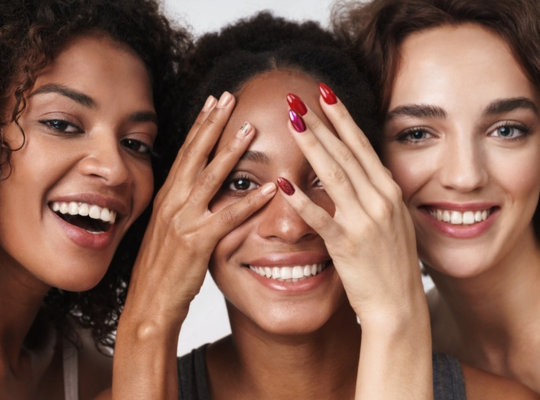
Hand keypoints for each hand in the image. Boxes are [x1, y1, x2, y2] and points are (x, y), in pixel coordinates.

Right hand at [124, 91, 276, 329]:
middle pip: (195, 155)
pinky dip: (249, 202)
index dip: (200, 126)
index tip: (213, 102)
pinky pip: (228, 216)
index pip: (185, 153)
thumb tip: (200, 191)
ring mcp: (183, 221)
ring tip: (250, 128)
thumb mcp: (168, 231)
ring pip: (211, 178)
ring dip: (231, 151)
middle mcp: (172, 204)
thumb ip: (183, 207)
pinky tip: (268, 188)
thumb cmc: (162, 269)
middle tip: (229, 97)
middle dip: (213, 123)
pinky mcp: (197, 242)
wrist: (149, 303)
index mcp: (166, 198)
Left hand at [281, 87, 423, 326]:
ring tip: (291, 122)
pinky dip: (302, 200)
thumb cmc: (392, 263)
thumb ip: (376, 194)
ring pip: (334, 175)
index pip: (361, 146)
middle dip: (320, 122)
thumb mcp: (393, 220)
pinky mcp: (348, 245)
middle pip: (345, 152)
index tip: (325, 93)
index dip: (341, 117)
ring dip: (312, 146)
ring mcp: (365, 221)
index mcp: (389, 191)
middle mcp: (380, 200)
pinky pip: (321, 218)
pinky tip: (284, 183)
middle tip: (296, 98)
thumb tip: (362, 171)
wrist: (400, 305)